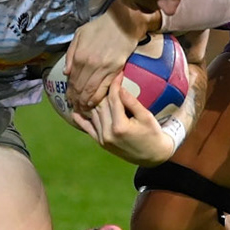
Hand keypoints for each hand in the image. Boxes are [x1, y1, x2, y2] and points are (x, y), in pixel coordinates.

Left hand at [61, 5, 152, 110]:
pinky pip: (104, 88)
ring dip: (85, 102)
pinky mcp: (115, 71)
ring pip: (91, 91)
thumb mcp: (79, 34)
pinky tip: (94, 103)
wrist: (123, 22)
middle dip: (76, 100)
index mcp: (79, 56)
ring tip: (83, 108)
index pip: (72, 79)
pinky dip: (98, 98)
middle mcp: (89, 64)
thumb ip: (70, 54)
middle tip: (75, 108)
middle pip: (80, 88)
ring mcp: (103, 69)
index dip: (70, 92)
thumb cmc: (100, 27)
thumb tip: (66, 73)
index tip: (69, 99)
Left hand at [62, 77, 176, 164]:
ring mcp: (102, 139)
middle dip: (103, 90)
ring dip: (93, 101)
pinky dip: (81, 120)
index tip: (116, 74)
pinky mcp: (100, 143)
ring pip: (93, 114)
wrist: (152, 156)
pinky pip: (88, 129)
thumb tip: (119, 87)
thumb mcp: (146, 117)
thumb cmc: (152, 134)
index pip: (113, 99)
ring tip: (94, 88)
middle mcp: (108, 133)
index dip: (114, 84)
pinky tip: (76, 110)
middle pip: (101, 105)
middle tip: (104, 77)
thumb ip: (131, 102)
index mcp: (120, 126)